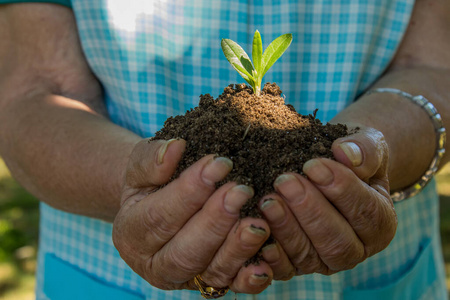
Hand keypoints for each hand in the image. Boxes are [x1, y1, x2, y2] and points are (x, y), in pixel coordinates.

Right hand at [113, 139, 272, 293]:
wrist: (158, 206)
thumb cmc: (151, 183)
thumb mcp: (141, 168)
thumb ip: (151, 159)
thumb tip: (175, 148)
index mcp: (130, 234)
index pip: (159, 216)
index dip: (189, 192)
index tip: (218, 164)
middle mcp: (154, 264)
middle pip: (185, 251)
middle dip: (215, 221)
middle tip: (242, 190)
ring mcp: (184, 279)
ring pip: (210, 272)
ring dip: (236, 249)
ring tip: (258, 223)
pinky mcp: (209, 285)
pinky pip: (230, 286)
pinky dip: (248, 280)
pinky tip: (265, 265)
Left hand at [257, 126, 396, 278]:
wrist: (329, 166)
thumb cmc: (350, 157)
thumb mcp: (366, 145)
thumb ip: (364, 150)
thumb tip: (346, 153)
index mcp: (380, 223)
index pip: (366, 212)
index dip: (342, 190)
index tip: (314, 165)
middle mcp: (356, 249)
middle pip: (337, 241)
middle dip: (309, 210)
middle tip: (286, 181)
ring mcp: (325, 261)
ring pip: (309, 256)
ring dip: (287, 228)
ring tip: (268, 200)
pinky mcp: (297, 266)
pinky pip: (285, 268)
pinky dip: (271, 254)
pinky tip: (257, 229)